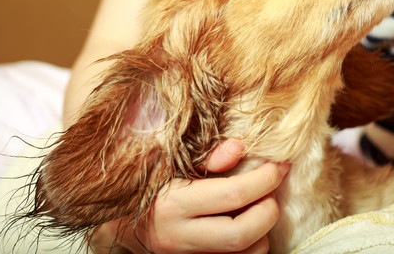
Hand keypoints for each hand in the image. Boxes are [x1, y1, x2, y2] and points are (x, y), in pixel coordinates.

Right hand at [89, 140, 289, 253]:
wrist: (114, 219)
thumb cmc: (146, 181)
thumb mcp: (169, 160)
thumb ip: (206, 156)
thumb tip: (239, 149)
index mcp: (173, 204)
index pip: (234, 196)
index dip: (265, 179)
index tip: (280, 165)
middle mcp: (177, 237)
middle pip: (242, 234)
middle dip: (268, 211)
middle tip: (273, 191)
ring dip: (261, 234)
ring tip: (258, 210)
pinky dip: (248, 248)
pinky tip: (245, 227)